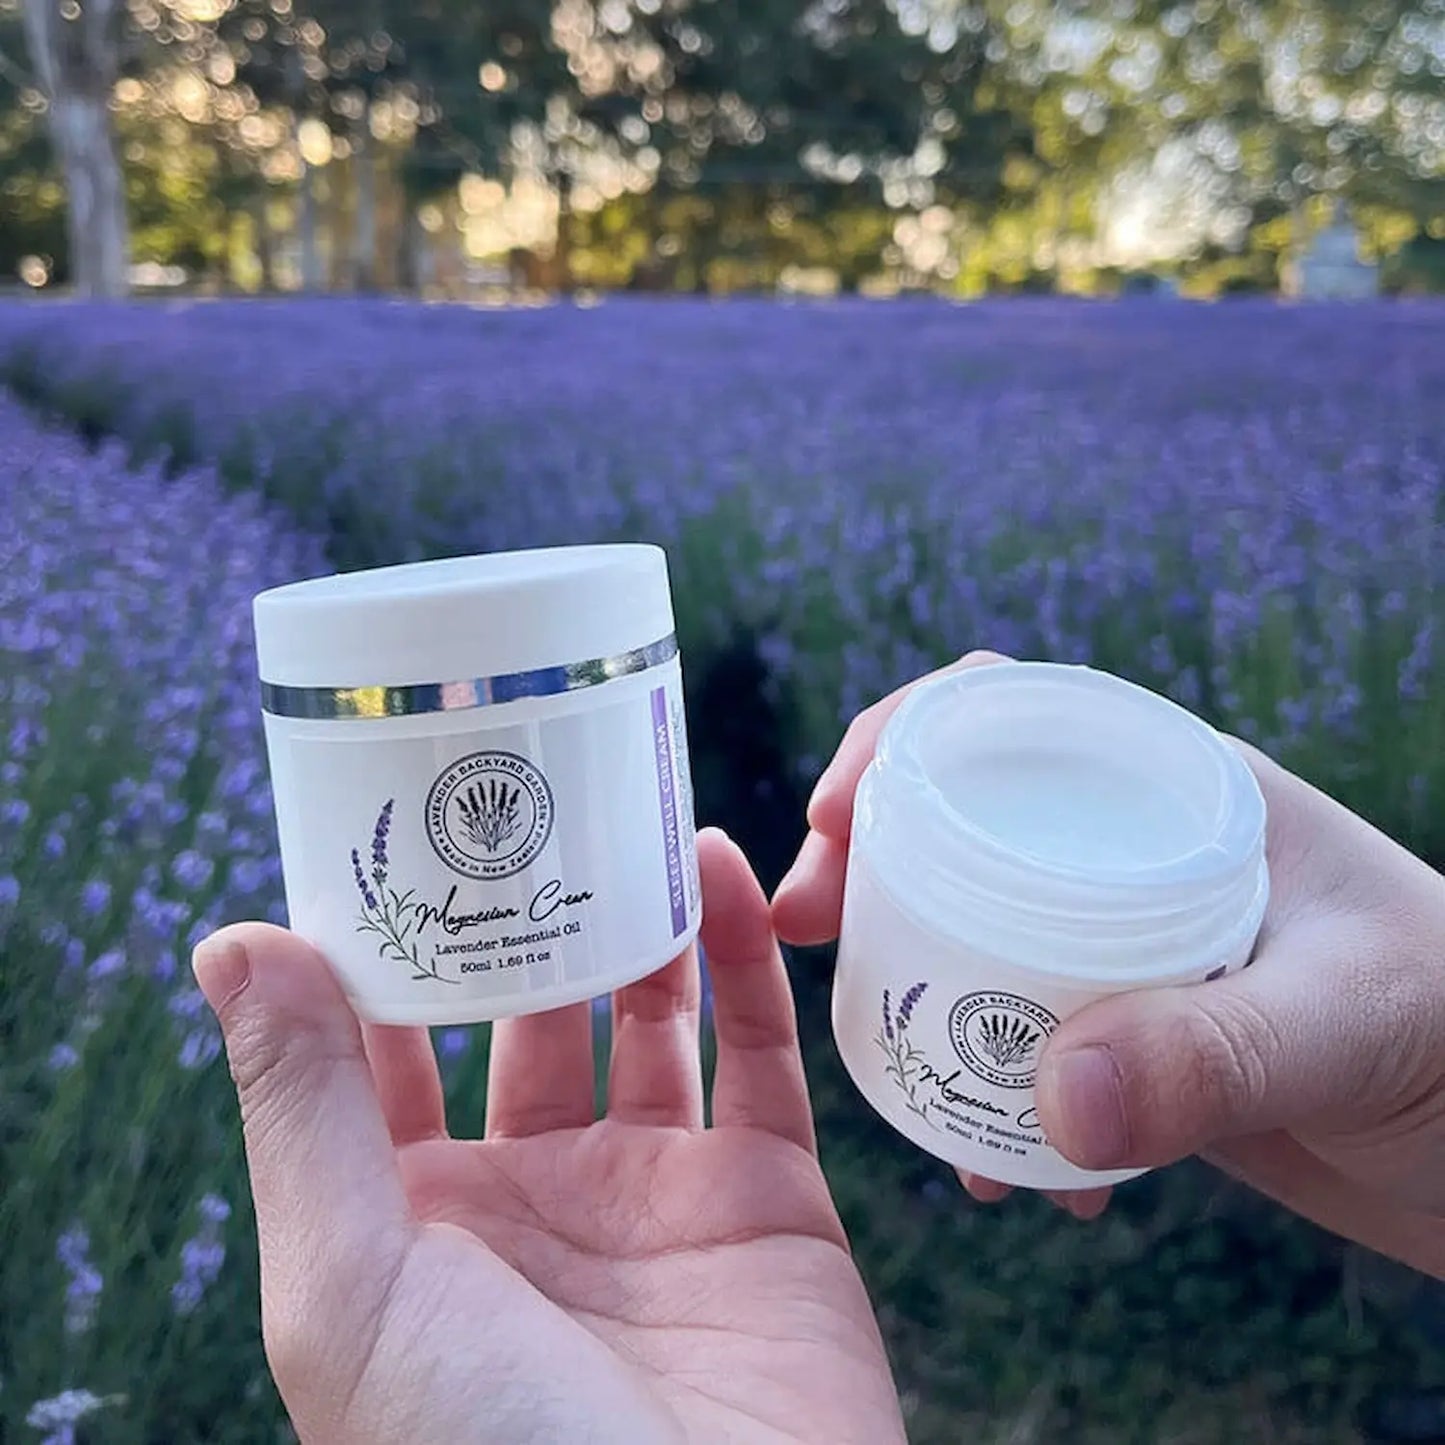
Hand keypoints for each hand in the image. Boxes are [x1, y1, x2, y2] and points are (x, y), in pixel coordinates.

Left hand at [195, 830, 903, 1444]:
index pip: (392, 1046)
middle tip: (531, 794)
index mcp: (421, 1219)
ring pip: (650, 1016)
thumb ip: (302, 1109)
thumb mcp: (353, 1287)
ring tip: (630, 809)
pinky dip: (742, 954)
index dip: (392, 942)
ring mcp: (658, 1192)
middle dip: (530, 912)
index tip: (397, 827)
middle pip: (531, 1012)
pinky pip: (758, 1050)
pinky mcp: (769, 1197)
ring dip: (641, 915)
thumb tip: (236, 943)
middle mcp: (536, 1195)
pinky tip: (717, 866)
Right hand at [773, 652, 1444, 1278]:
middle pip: (956, 821)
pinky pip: (1018, 1043)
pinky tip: (1020, 1177)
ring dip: (917, 995)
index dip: (902, 737)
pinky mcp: (1125, 1034)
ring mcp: (1121, 945)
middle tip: (805, 930)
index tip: (836, 813)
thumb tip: (1053, 1097)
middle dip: (867, 866)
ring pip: (971, 936)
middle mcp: (1131, 851)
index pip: (1006, 714)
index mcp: (1174, 786)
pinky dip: (992, 1103)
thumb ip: (1210, 1054)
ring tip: (904, 1087)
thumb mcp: (1345, 1022)